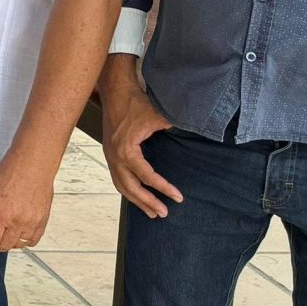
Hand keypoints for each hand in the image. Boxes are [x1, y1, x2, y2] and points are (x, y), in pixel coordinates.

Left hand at [0, 146, 57, 257]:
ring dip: (10, 244)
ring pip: (19, 245)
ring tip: (5, 236)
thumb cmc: (8, 174)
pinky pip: (33, 240)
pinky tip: (19, 234)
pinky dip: (25, 241)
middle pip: (4, 246)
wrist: (32, 165)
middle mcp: (16, 223)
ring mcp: (31, 223)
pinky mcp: (43, 220)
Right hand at [99, 62, 180, 216]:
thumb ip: (174, 128)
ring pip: (121, 186)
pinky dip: (128, 190)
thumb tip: (196, 134)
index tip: (178, 197)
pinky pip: (117, 178)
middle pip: (130, 188)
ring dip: (136, 200)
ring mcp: (110, 156)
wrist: (115, 91)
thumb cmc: (135, 103)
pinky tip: (137, 195)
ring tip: (151, 212)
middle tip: (163, 214)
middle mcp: (115, 157)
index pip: (146, 176)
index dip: (163, 188)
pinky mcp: (110, 154)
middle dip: (147, 202)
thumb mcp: (158, 116)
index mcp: (126, 150)